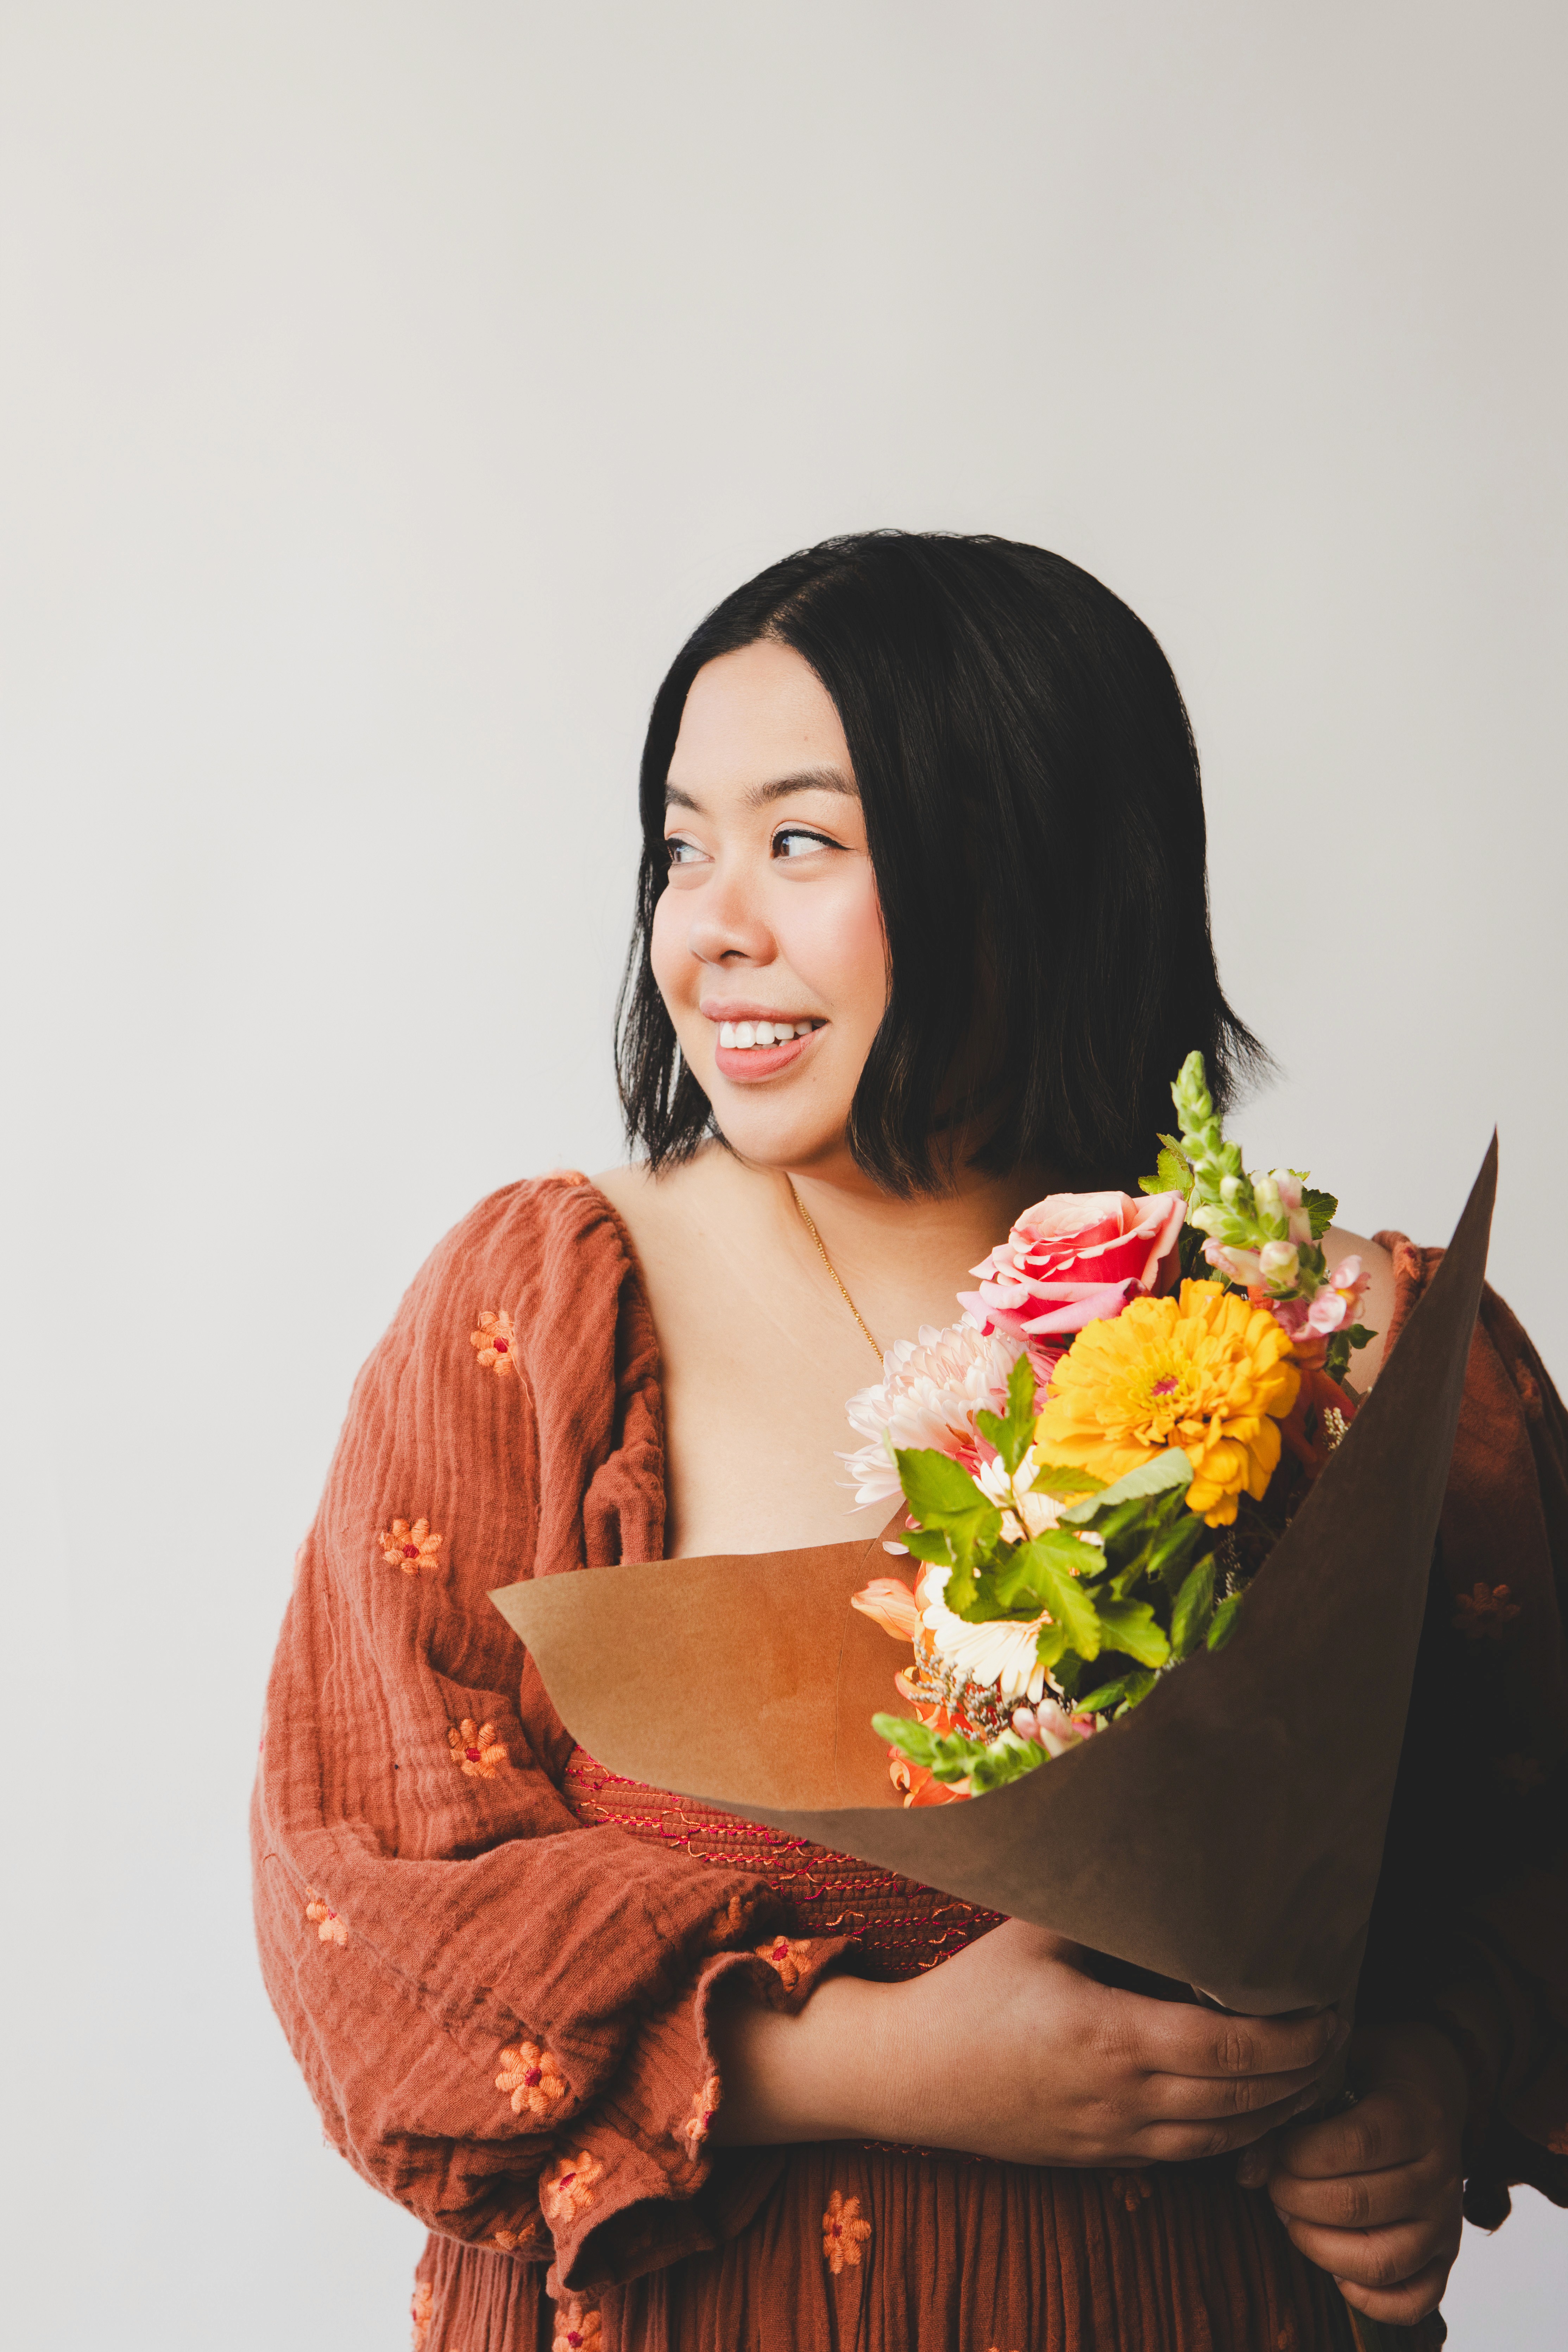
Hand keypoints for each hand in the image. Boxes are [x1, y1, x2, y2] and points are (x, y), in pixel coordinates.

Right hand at [711, 1920, 1346, 2166]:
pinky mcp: (1106, 2159)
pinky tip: (1259, 2103)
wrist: (911, 2076)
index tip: (1327, 2001)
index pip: (1234, 2048)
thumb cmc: (971, 1992)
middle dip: (1308, 2068)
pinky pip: (1196, 2157)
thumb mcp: (1034, 1930)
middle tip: (1341, 2026)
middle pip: (1248, 2098)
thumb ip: (1096, 1897)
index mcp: (1111, 2035)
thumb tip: (1142, 1837)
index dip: (1295, 2033)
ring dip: (1283, 2106)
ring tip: (1315, 2064)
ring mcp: (1117, 2136)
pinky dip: (1241, 2134)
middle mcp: (1124, 2096)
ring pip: (1231, 2138)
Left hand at [1257, 2023, 1466, 2325]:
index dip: (1301, 2153)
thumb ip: (1298, 2101)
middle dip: (1295, 2197)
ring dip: (1319, 2245)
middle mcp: (1440, 2174)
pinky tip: (1333, 2261)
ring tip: (1294, 2217)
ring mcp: (1445, 2222)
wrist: (1433, 2087)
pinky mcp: (1443, 2259)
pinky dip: (1365, 2296)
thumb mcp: (1340, 2061)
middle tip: (1274, 2182)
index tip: (1276, 2149)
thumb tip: (1248, 2168)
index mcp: (1416, 2115)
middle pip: (1359, 2205)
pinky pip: (1411, 2301)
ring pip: (1381, 2261)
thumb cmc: (1370, 2073)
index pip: (1357, 2144)